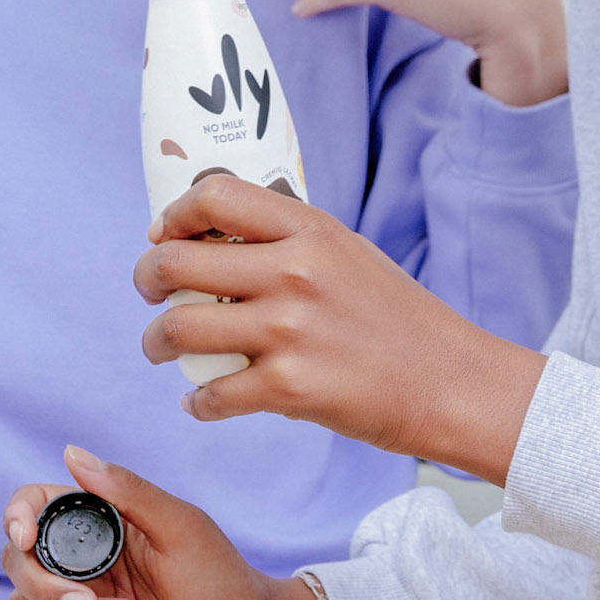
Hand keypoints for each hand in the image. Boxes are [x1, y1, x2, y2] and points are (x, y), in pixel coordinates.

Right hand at [1, 447, 329, 599]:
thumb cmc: (221, 578)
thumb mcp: (180, 526)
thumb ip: (127, 490)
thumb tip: (71, 452)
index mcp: (104, 520)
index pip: (35, 506)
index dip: (16, 519)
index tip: (26, 539)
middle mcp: (87, 557)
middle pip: (19, 563)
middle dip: (45, 586)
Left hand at [137, 177, 543, 478]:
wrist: (451, 382)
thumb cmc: (397, 318)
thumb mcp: (347, 253)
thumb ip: (288, 241)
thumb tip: (214, 239)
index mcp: (310, 229)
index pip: (214, 195)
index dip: (173, 214)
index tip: (163, 234)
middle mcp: (294, 271)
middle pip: (177, 262)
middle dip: (147, 279)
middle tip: (150, 293)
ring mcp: (288, 330)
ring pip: (178, 330)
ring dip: (156, 343)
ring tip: (161, 350)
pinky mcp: (288, 388)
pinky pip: (210, 395)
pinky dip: (197, 404)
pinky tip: (202, 403)